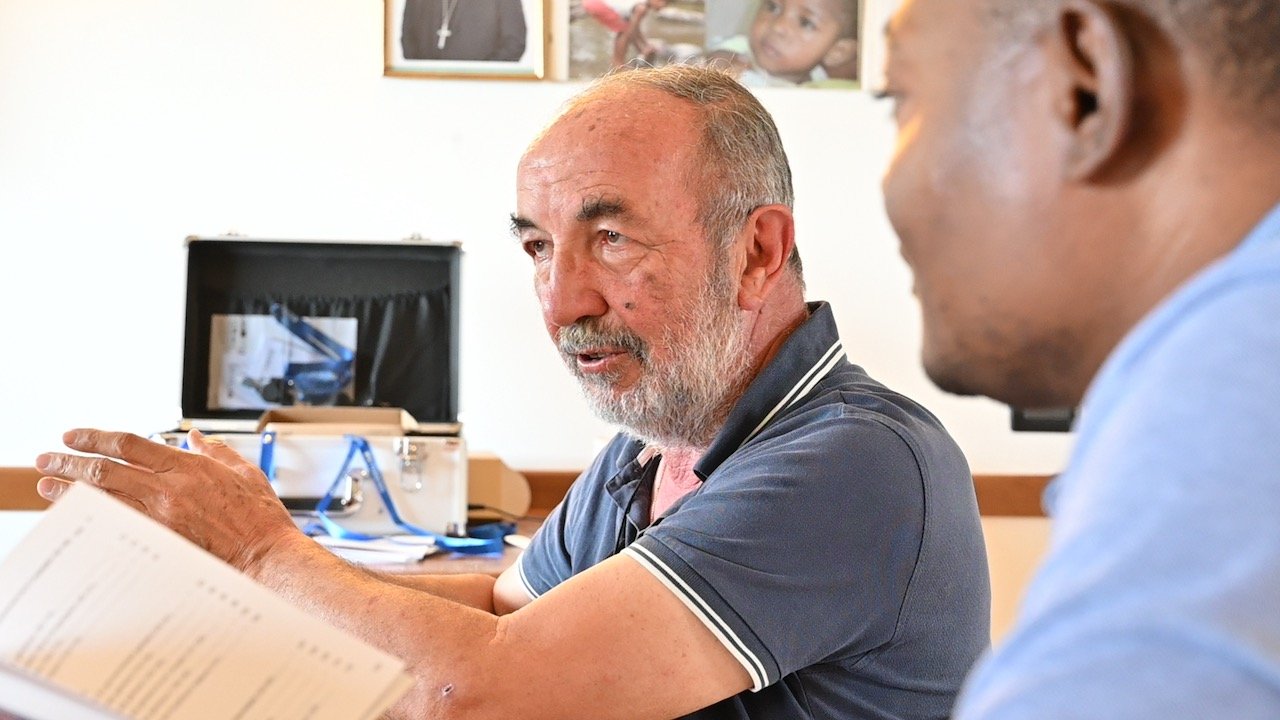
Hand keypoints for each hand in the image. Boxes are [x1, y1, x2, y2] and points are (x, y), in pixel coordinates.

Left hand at [35, 428, 299, 574]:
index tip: (73, 436)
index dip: (96, 438)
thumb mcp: (244, 473)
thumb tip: (196, 437)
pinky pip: (114, 528)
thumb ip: (216, 452)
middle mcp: (168, 490)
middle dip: (69, 463)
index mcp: (188, 468)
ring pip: (103, 500)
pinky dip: (90, 520)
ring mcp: (160, 519)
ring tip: (47, 485)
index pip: (129, 445)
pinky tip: (74, 517)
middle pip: (105, 471)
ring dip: (70, 491)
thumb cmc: (260, 518)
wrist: (266, 557)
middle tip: (46, 459)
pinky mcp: (158, 544)